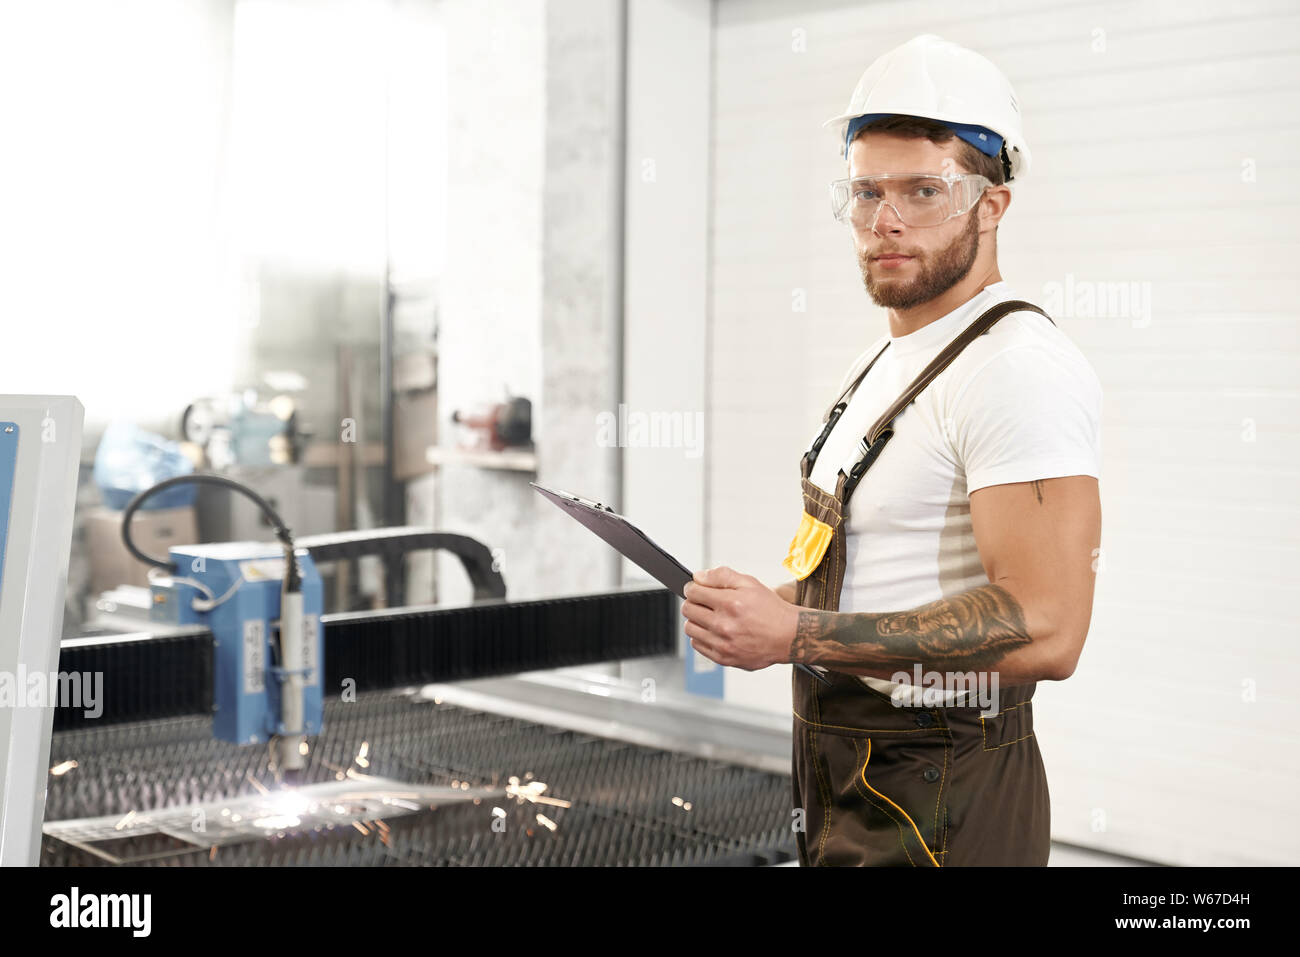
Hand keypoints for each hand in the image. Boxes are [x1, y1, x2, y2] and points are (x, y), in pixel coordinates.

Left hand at [681, 566, 798, 670]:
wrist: (788, 636)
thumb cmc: (770, 609)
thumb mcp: (750, 583)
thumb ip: (721, 576)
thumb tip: (698, 577)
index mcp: (731, 603)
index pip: (693, 592)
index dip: (693, 587)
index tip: (697, 589)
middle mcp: (725, 625)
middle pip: (688, 609)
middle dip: (694, 602)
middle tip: (705, 602)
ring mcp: (723, 644)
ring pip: (689, 628)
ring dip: (696, 620)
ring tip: (711, 617)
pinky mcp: (723, 658)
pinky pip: (697, 644)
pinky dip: (701, 636)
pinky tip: (715, 631)